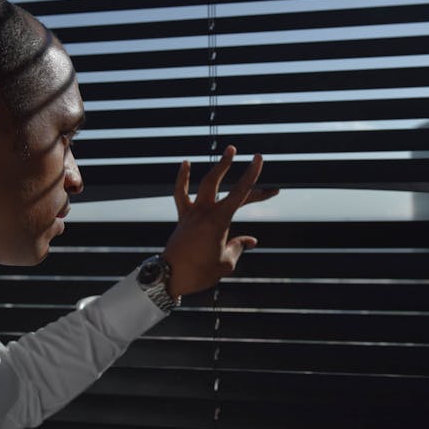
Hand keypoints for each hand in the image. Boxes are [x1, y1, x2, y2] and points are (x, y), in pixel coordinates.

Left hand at [162, 145, 278, 297]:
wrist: (170, 278)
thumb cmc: (200, 272)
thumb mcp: (226, 263)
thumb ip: (238, 247)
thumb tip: (250, 240)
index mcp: (219, 220)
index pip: (240, 193)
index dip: (251, 175)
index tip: (259, 159)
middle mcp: (205, 212)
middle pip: (220, 183)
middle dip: (235, 167)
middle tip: (251, 155)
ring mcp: (192, 213)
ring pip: (205, 184)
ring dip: (218, 168)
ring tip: (229, 151)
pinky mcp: (183, 218)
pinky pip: (181, 193)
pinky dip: (183, 178)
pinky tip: (186, 163)